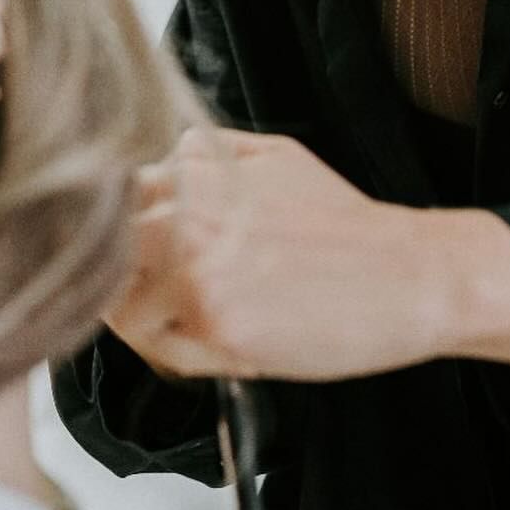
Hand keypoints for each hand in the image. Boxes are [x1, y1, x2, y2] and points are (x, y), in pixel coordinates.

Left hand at [106, 129, 509, 381]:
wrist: (406, 274)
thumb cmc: (344, 223)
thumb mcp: (274, 155)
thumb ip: (208, 155)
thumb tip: (160, 165)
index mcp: (200, 171)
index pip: (113, 194)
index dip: (119, 227)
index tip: (133, 248)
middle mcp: (191, 214)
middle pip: (103, 248)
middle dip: (117, 272)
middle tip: (152, 294)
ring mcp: (199, 272)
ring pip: (117, 302)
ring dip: (142, 318)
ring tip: (189, 323)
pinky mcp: (218, 327)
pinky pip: (161, 349)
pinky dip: (177, 354)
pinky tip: (218, 344)